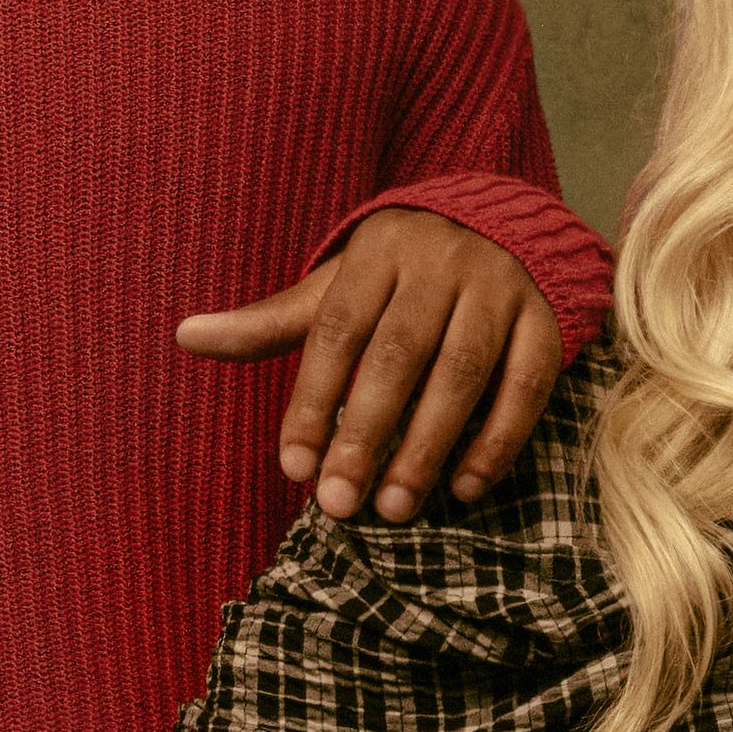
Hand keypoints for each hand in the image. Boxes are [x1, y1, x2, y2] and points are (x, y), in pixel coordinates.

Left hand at [177, 207, 578, 519]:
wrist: (504, 223)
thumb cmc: (402, 274)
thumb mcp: (336, 288)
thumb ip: (271, 322)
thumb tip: (184, 335)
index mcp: (378, 251)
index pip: (338, 332)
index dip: (314, 402)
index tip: (296, 469)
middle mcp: (440, 263)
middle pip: (398, 356)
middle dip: (366, 434)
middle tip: (342, 505)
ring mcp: (500, 287)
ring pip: (462, 372)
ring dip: (428, 446)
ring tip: (395, 507)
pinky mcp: (548, 318)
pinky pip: (527, 385)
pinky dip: (497, 440)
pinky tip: (466, 487)